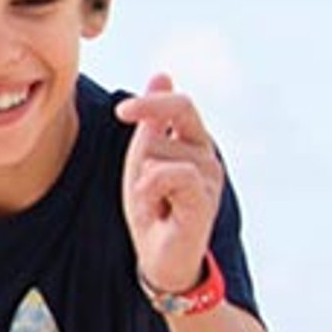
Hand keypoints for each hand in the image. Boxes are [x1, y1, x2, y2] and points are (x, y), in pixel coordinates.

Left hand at [118, 70, 227, 299]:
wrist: (158, 256)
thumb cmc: (153, 206)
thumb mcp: (144, 156)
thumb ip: (153, 120)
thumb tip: (162, 75)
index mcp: (193, 141)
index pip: (180, 105)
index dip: (152, 102)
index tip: (122, 112)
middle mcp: (206, 155)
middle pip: (167, 127)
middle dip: (141, 150)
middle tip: (144, 184)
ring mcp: (209, 177)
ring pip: (159, 153)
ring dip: (142, 179)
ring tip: (153, 202)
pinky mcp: (204, 199)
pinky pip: (172, 174)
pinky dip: (152, 188)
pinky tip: (156, 207)